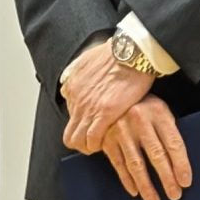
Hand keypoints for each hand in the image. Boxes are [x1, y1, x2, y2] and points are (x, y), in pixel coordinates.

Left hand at [61, 40, 153, 154]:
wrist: (131, 52)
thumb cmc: (116, 53)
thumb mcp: (88, 58)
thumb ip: (79, 70)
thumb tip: (75, 76)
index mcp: (73, 86)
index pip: (69, 113)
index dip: (82, 122)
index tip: (93, 123)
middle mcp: (77, 100)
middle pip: (69, 133)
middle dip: (81, 142)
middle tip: (94, 142)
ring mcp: (88, 109)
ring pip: (77, 141)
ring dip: (88, 147)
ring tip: (100, 145)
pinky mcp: (104, 114)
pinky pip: (92, 140)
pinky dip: (97, 146)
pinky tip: (107, 143)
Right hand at [101, 95, 192, 199]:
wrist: (110, 91)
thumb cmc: (142, 105)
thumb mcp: (159, 109)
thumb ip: (167, 131)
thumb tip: (179, 163)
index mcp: (158, 112)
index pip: (173, 143)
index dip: (181, 164)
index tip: (186, 181)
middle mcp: (139, 121)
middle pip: (157, 155)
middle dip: (167, 178)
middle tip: (175, 195)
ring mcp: (121, 131)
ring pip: (136, 164)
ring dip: (146, 186)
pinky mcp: (106, 139)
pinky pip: (118, 164)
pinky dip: (127, 180)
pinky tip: (135, 192)